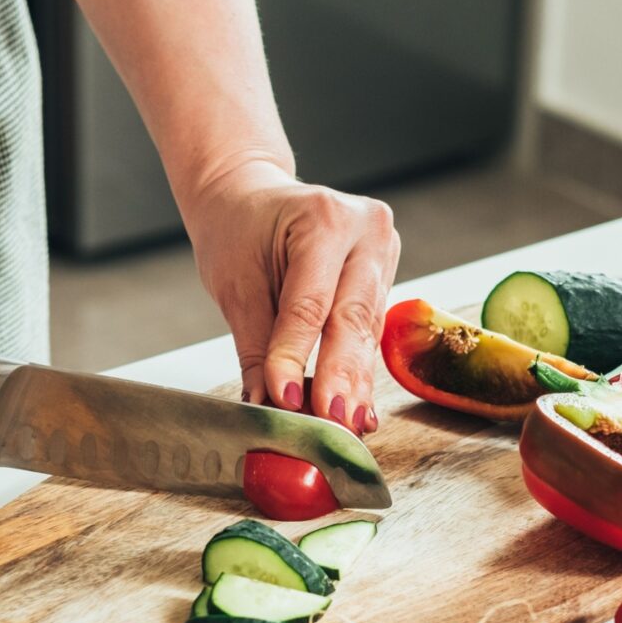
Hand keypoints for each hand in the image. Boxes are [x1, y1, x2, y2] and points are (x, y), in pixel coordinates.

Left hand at [184, 159, 398, 433]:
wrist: (250, 196)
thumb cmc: (237, 229)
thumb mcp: (235, 286)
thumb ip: (257, 347)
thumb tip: (266, 404)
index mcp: (323, 217)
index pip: (309, 303)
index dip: (297, 356)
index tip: (286, 400)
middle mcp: (366, 229)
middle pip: (352, 318)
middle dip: (339, 378)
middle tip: (331, 424)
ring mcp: (383, 250)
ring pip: (367, 331)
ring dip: (354, 383)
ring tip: (345, 426)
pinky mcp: (385, 274)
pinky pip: (370, 330)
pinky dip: (358, 370)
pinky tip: (356, 408)